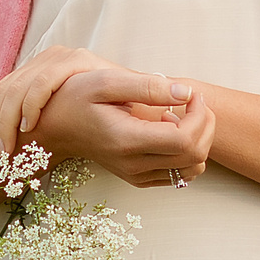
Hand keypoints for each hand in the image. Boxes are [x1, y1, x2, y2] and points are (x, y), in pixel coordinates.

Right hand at [0, 47, 212, 189]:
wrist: (54, 125)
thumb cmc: (76, 97)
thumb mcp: (106, 81)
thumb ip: (148, 86)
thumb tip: (185, 92)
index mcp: (127, 140)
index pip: (185, 140)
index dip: (200, 116)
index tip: (192, 95)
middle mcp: (133, 164)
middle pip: (195, 156)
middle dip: (205, 125)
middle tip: (193, 101)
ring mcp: (136, 175)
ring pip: (192, 168)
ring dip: (199, 140)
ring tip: (182, 116)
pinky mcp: (138, 178)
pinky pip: (180, 175)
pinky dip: (187, 153)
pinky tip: (170, 130)